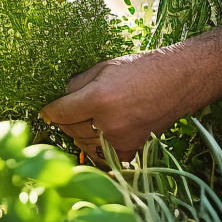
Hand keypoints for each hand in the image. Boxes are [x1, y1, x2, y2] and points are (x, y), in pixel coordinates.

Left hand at [39, 49, 198, 163]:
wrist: (177, 81)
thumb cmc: (141, 69)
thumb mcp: (104, 66)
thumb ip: (78, 83)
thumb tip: (62, 98)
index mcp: (98, 98)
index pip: (60, 112)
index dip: (49, 112)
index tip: (44, 113)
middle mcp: (108, 123)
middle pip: (70, 129)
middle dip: (65, 121)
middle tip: (68, 112)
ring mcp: (120, 140)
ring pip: (83, 144)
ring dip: (79, 134)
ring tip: (86, 121)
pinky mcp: (131, 150)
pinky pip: (102, 156)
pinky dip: (96, 146)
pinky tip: (99, 135)